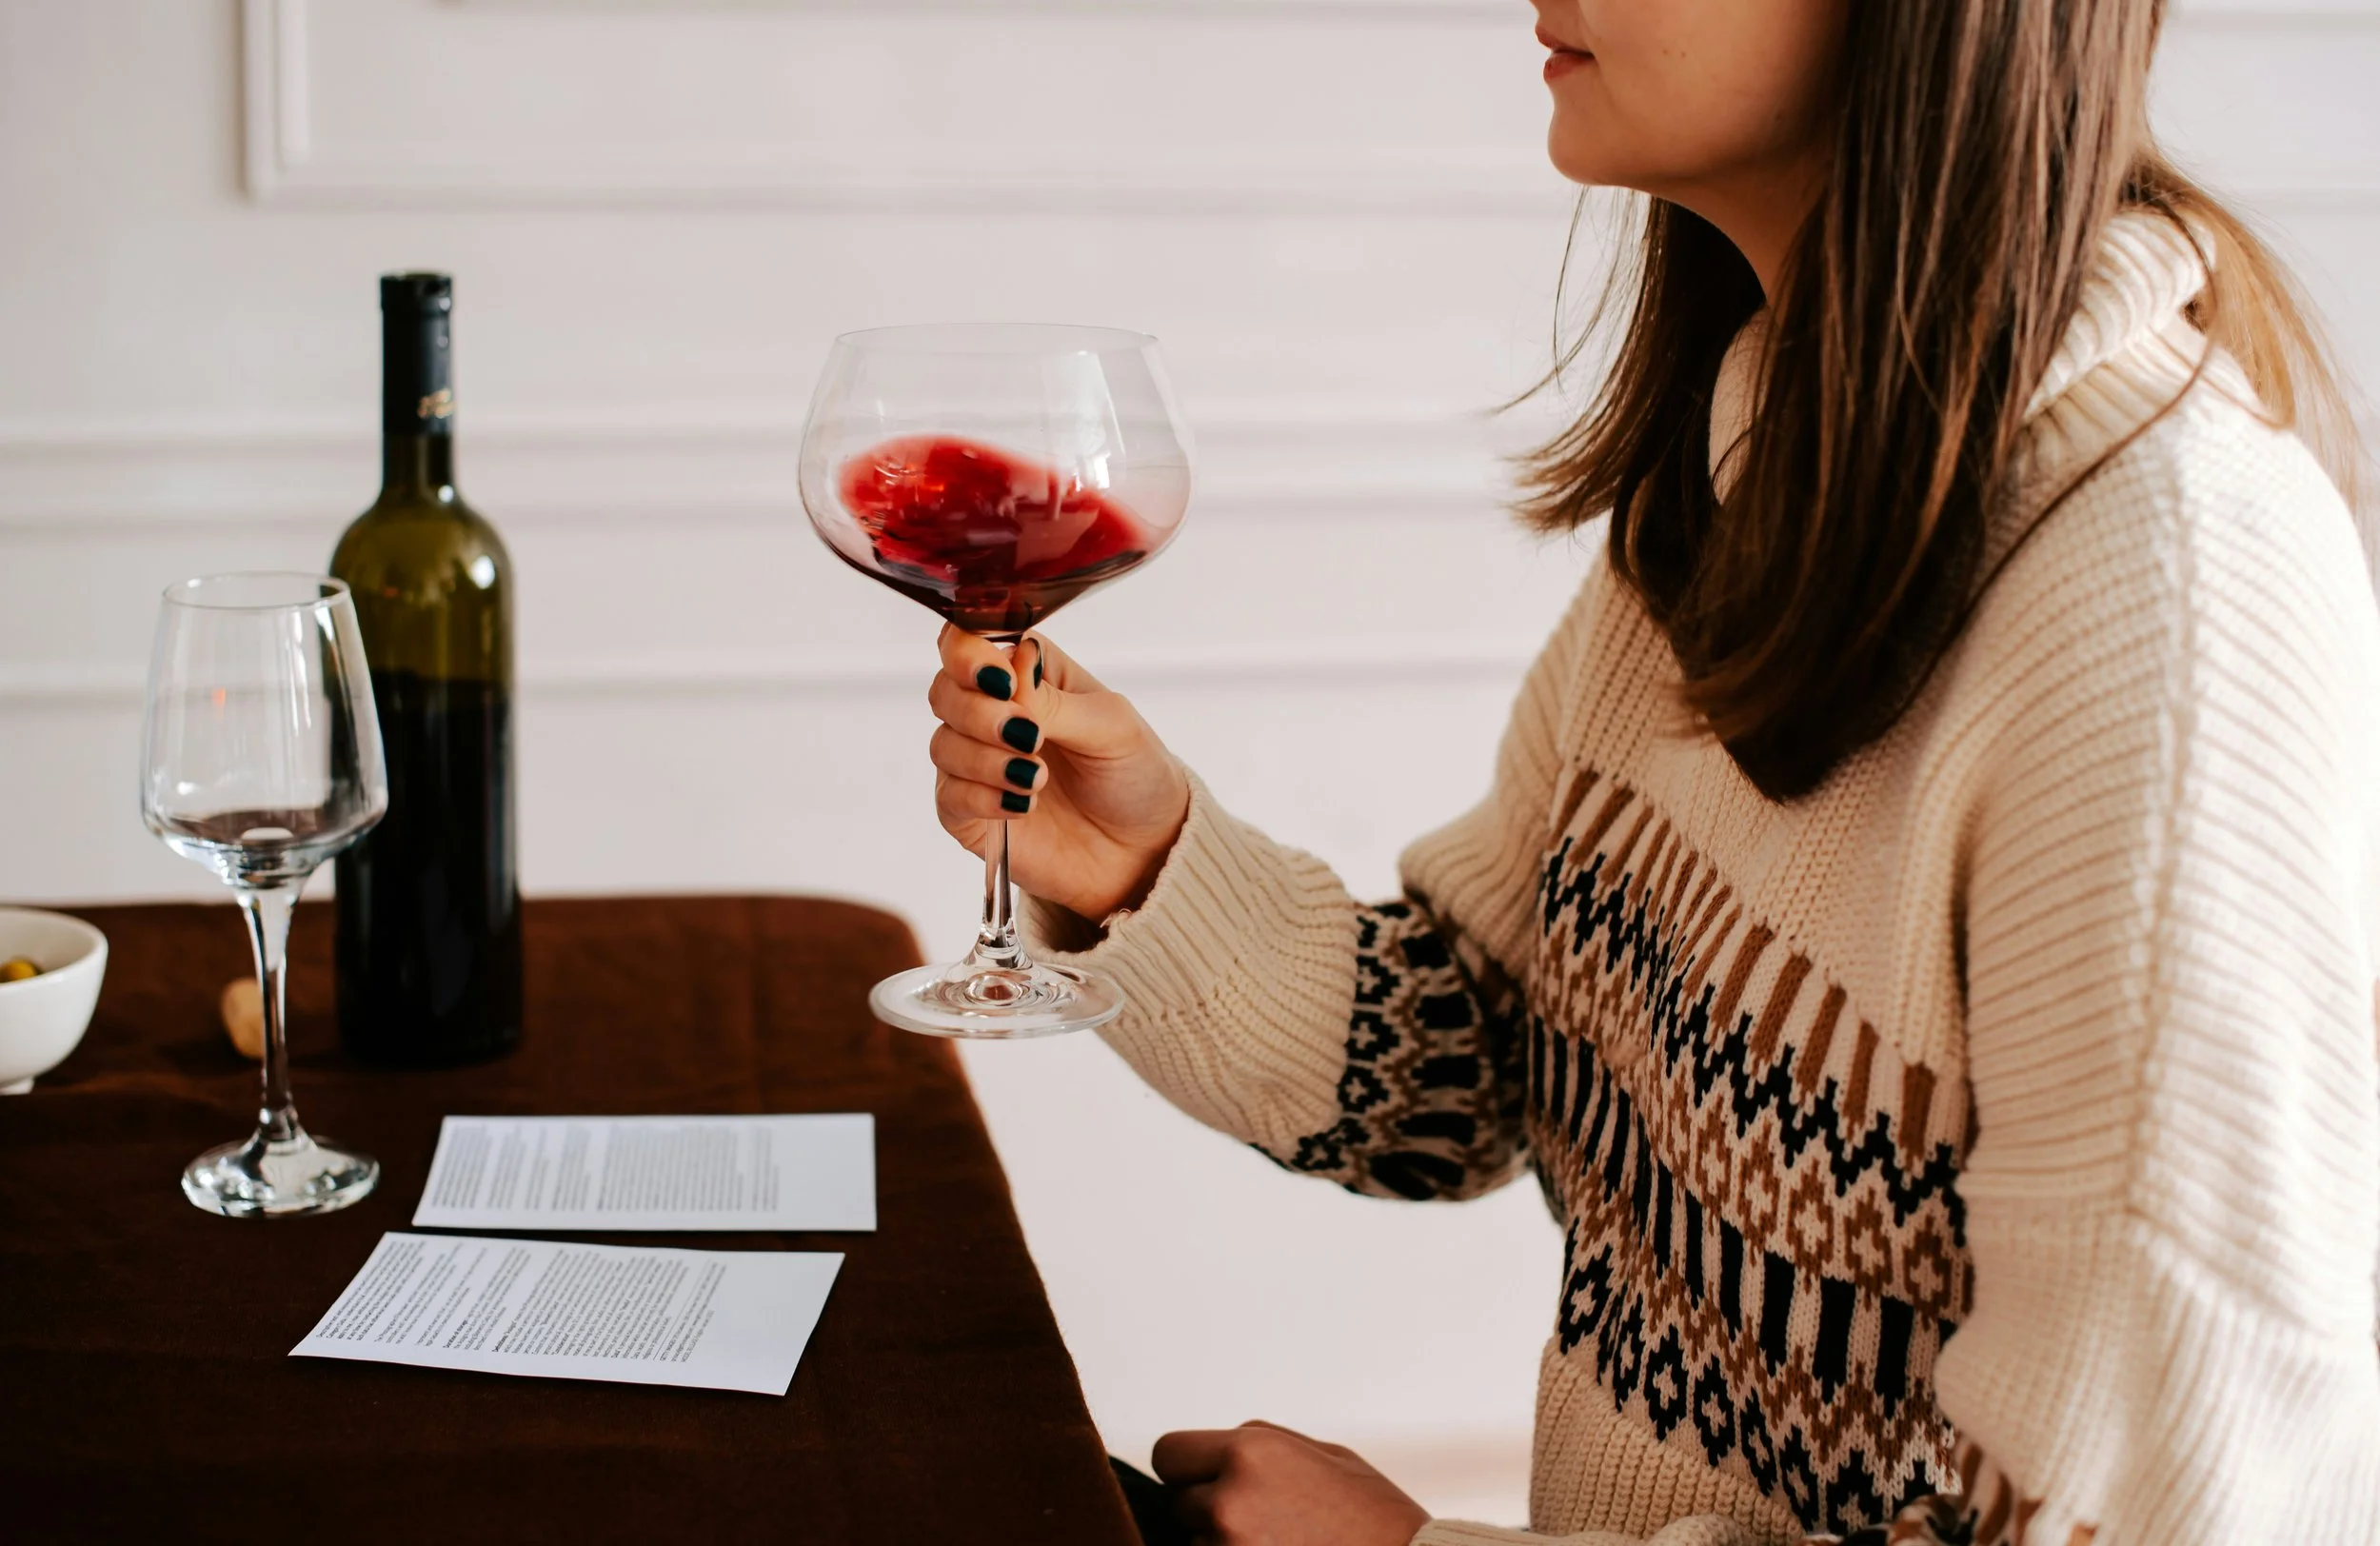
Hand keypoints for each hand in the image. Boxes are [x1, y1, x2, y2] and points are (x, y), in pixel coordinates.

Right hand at [928, 626, 1190, 922]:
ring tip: (1038, 778)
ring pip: (943, 744)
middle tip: (1029, 736)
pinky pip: (949, 796)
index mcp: (1028, 674)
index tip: (1003, 683)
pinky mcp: (972, 813)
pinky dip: (981, 797)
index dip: (970, 656)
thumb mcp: (1113, 726)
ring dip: (986, 760)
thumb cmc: (1135, 775)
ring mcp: (980, 763)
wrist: (1145, 851)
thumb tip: (1009, 672)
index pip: (969, 642)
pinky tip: (1022, 805)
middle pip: (945, 690)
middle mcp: (994, 712)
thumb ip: (1055, 701)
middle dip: (979, 713)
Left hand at [1151, 1421, 1429, 1545]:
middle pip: (1181, 1504)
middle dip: (1209, 1511)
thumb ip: (1262, 1443)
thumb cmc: (1375, 1520)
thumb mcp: (1325, 1456)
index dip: (1188, 1469)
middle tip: (1265, 1524)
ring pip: (1196, 1545)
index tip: (1205, 1481)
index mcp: (1250, 1452)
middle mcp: (1229, 1501)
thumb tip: (1213, 1447)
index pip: (1169, 1454)